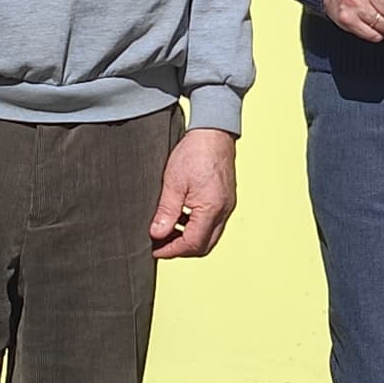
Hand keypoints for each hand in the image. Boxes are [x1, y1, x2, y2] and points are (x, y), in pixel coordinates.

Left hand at [151, 128, 239, 260]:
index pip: (192, 243)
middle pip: (204, 245)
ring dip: (189, 238)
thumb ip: (166, 212)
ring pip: (210, 235)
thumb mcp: (173, 183)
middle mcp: (224, 211)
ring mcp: (227, 205)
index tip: (155, 250)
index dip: (172, 250)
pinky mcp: (226, 199)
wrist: (213, 132)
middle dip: (182, 249)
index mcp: (211, 209)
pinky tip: (181, 217)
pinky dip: (197, 226)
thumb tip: (157, 234)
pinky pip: (214, 222)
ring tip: (168, 230)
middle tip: (161, 245)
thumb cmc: (195, 152)